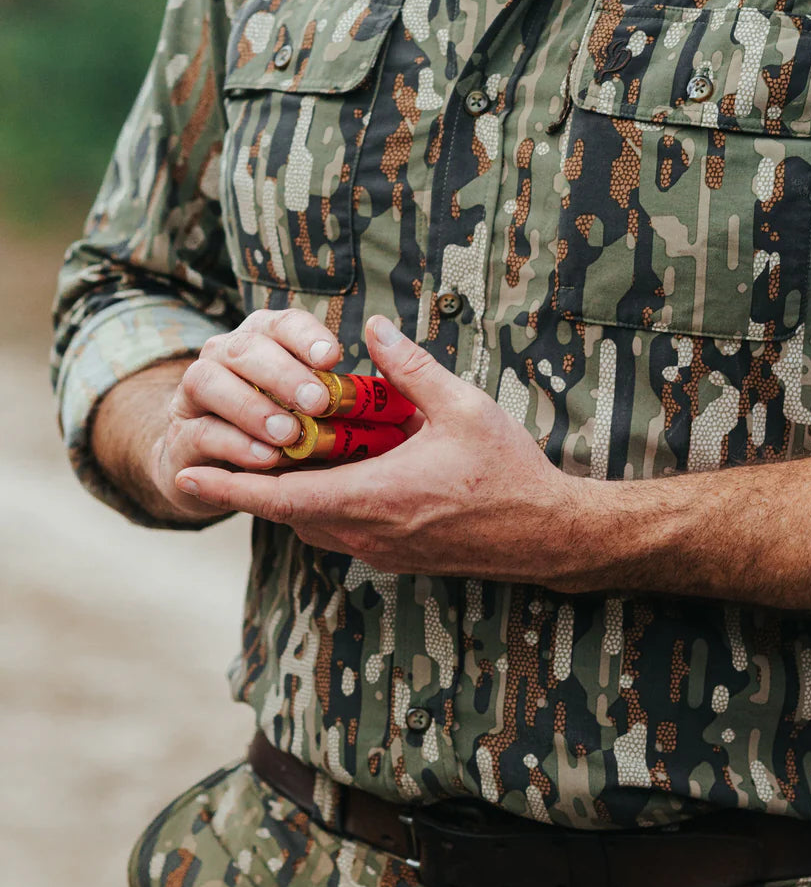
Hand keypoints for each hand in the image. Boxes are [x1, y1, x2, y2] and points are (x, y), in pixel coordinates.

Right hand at [150, 309, 342, 520]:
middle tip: (318, 402)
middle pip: (246, 347)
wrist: (221, 472)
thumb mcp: (317, 407)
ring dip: (252, 408)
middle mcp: (224, 356)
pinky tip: (265, 458)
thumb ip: (344, 389)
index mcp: (263, 339)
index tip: (333, 358)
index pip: (283, 323)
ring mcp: (194, 394)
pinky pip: (199, 432)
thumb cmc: (285, 430)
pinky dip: (234, 444)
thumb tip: (393, 370)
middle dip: (284, 373)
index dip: (306, 336)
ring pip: (209, 381)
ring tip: (289, 434)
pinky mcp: (180, 436)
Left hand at [176, 316, 591, 584]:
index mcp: (374, 496)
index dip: (229, 487)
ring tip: (270, 461)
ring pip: (311, 526)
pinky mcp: (395, 558)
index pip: (281, 497)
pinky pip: (338, 534)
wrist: (546, 534)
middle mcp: (367, 532)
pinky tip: (330, 479)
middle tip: (221, 453)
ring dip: (287, 498)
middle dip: (251, 485)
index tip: (187, 475)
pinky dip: (319, 508)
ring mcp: (379, 552)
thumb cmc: (508, 471)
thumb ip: (410, 368)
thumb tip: (374, 327)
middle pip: (286, 513)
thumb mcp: (463, 407)